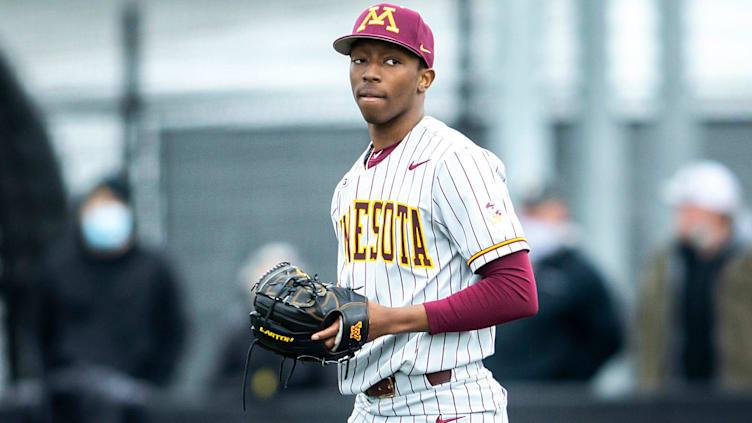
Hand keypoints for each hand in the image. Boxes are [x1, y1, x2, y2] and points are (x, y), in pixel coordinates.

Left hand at [311, 302, 427, 347]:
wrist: (387, 321)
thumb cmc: (374, 310)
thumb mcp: (359, 301)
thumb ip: (346, 296)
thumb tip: (337, 286)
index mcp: (348, 322)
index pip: (332, 330)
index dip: (322, 334)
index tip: (314, 336)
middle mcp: (350, 333)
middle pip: (332, 343)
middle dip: (325, 342)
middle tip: (319, 339)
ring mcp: (354, 339)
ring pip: (338, 346)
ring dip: (332, 344)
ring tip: (326, 341)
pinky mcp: (358, 342)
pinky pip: (346, 346)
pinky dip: (340, 344)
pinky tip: (338, 341)